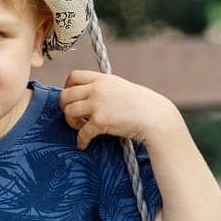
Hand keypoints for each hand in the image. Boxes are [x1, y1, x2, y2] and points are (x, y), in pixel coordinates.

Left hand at [59, 72, 176, 150]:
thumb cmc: (141, 104)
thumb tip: (89, 95)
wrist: (154, 116)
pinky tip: (84, 145)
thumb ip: (104, 88)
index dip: (67, 87)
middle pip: (65, 95)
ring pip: (69, 112)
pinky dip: (81, 141)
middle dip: (65, 107)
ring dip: (71, 123)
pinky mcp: (100, 121)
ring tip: (80, 128)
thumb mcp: (120, 87)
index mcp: (102, 79)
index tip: (71, 98)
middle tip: (73, 116)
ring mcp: (97, 104)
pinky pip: (81, 133)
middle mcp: (97, 89)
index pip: (73, 76)